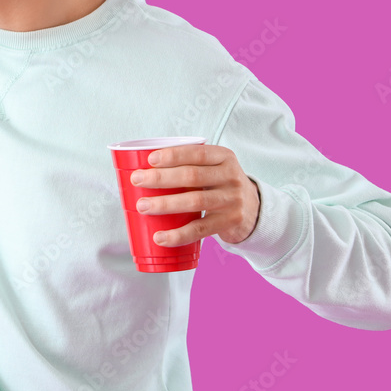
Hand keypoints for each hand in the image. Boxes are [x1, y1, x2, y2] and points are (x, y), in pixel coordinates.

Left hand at [129, 144, 260, 246]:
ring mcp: (232, 200)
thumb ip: (188, 166)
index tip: (149, 159)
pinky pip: (201, 229)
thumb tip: (142, 171)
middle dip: (161, 178)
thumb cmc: (219, 185)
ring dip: (165, 204)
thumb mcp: (213, 168)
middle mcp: (231, 176)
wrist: (253, 209)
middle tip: (137, 180)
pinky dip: (178, 234)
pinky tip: (160, 237)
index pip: (197, 153)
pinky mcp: (230, 222)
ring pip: (195, 201)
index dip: (173, 155)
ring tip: (142, 206)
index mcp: (223, 157)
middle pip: (192, 176)